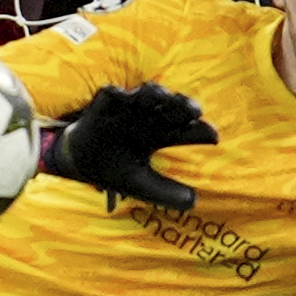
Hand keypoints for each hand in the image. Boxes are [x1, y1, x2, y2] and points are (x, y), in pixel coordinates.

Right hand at [44, 82, 218, 211]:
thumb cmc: (115, 171)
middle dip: (184, 105)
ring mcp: (127, 109)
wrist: (80, 165)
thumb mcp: (141, 184)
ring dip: (157, 93)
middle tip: (195, 111)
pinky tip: (125, 96)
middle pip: (172, 106)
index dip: (200, 131)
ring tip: (164, 97)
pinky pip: (112, 94)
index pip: (185, 130)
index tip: (215, 136)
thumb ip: (165, 193)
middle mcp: (148, 118)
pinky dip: (118, 94)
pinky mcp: (104, 105)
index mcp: (160, 135)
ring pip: (147, 93)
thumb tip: (194, 202)